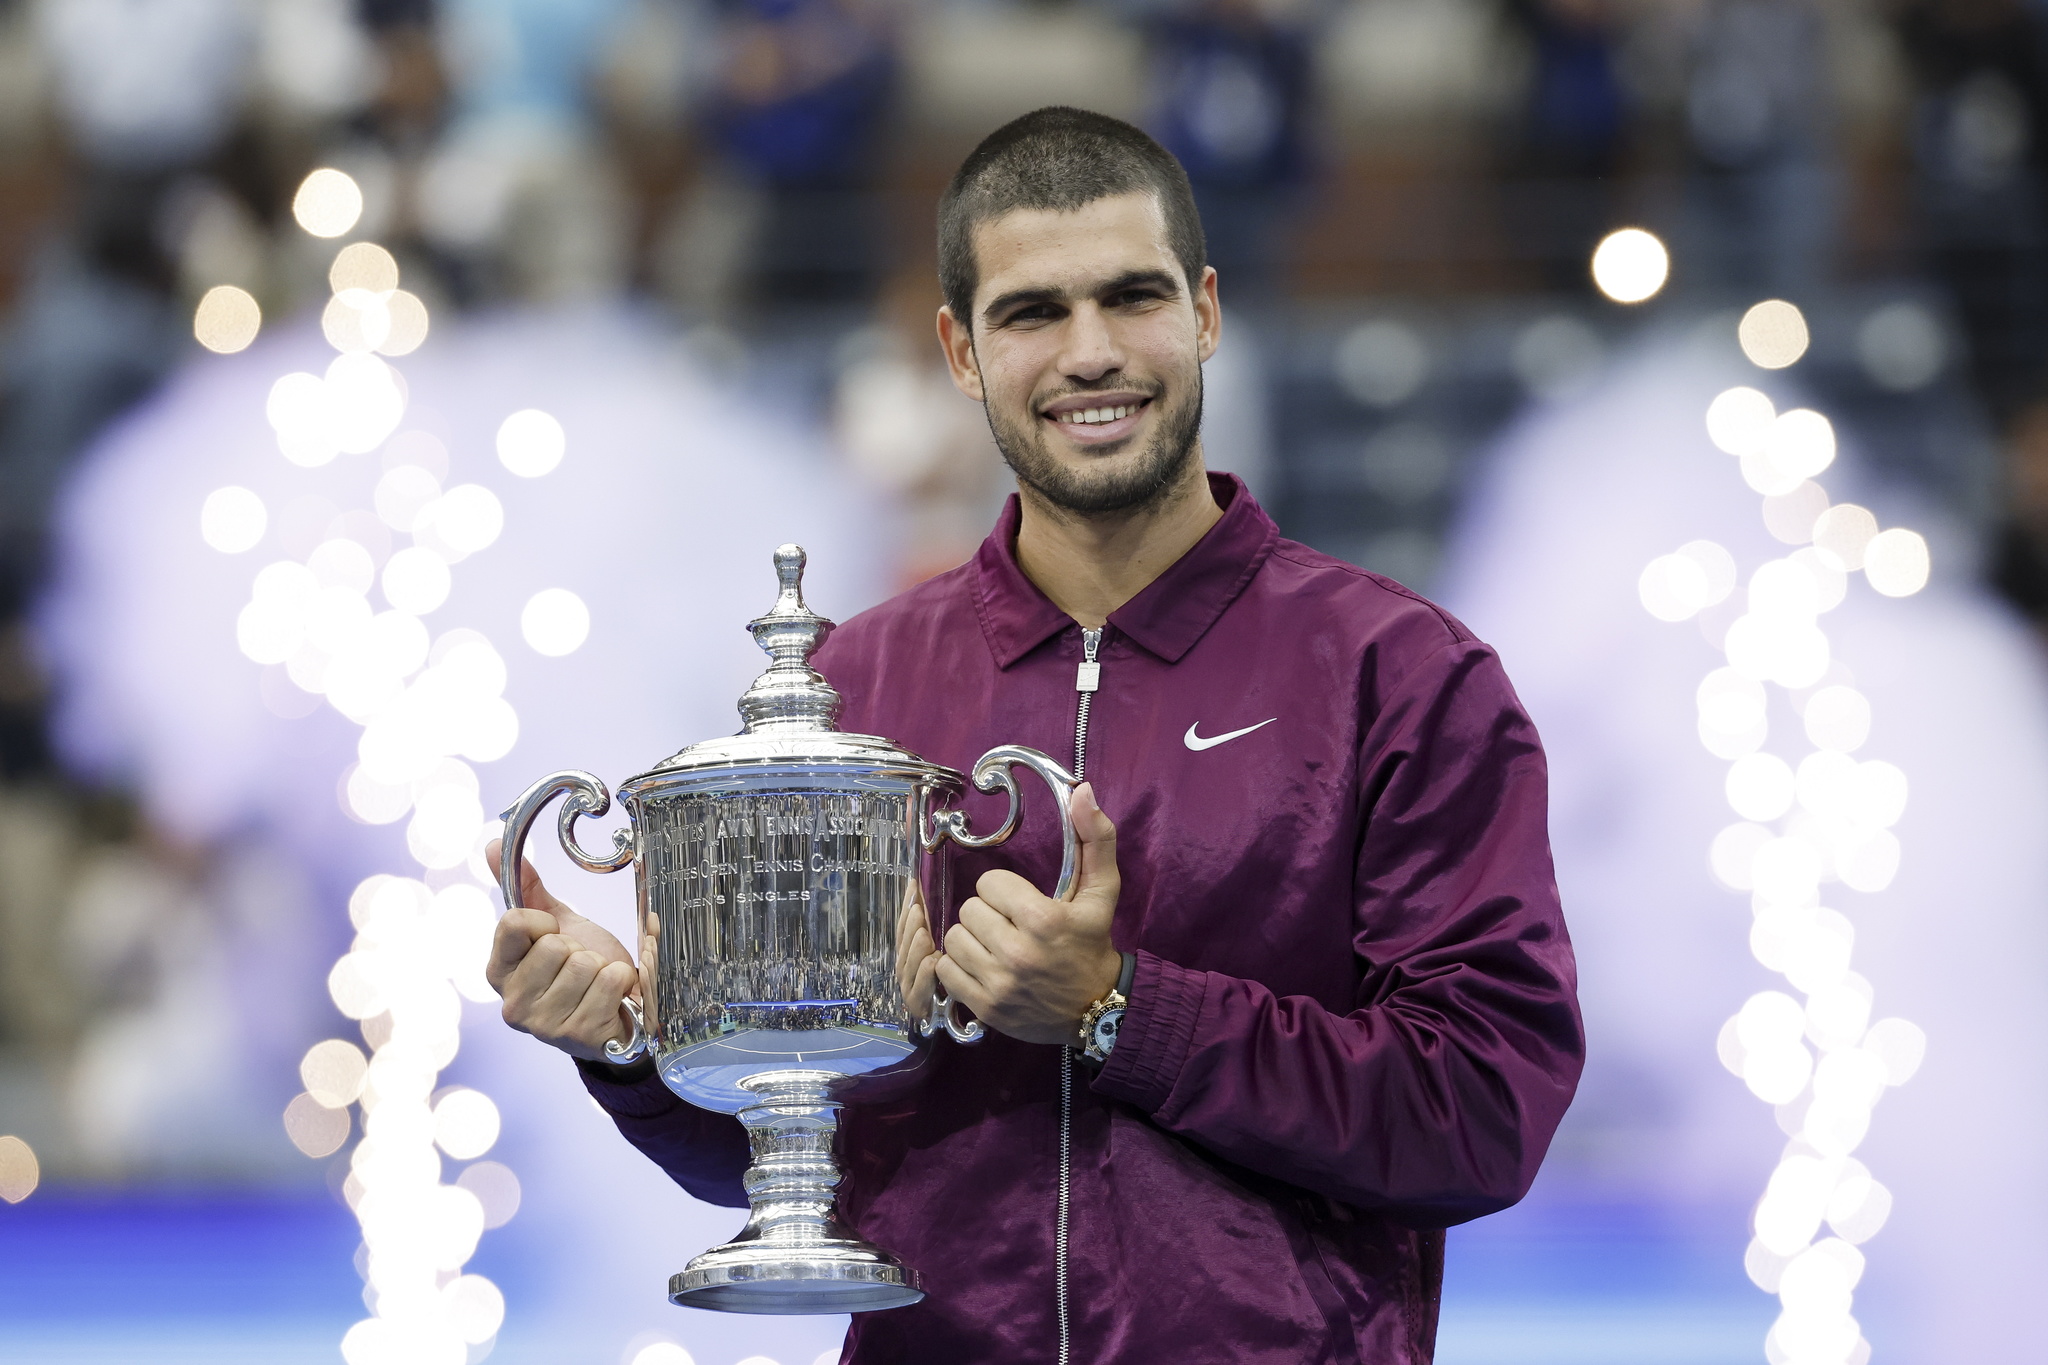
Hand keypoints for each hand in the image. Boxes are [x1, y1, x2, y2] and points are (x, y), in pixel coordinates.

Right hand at [485, 837, 638, 1061]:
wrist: (618, 1011)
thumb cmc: (581, 968)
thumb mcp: (556, 924)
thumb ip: (525, 887)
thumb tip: (493, 844)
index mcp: (499, 972)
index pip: (515, 922)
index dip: (544, 923)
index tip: (554, 936)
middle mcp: (513, 1004)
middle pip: (555, 945)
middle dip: (579, 949)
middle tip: (581, 967)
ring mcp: (544, 1025)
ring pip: (585, 964)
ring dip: (602, 967)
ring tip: (597, 983)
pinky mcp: (580, 1036)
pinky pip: (610, 982)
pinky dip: (621, 982)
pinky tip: (613, 997)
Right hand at [895, 880, 938, 1023]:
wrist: (948, 1020)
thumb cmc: (955, 978)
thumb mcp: (944, 946)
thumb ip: (936, 924)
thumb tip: (932, 890)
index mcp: (911, 951)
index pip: (906, 924)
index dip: (908, 904)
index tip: (915, 884)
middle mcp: (906, 968)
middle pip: (904, 943)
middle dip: (910, 924)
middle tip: (918, 907)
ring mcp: (909, 987)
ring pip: (908, 965)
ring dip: (915, 947)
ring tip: (923, 931)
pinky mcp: (917, 1007)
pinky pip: (918, 989)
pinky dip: (924, 975)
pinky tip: (933, 961)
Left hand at [936, 782, 1121, 1045]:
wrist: (1098, 1008)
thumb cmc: (1092, 944)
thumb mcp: (1102, 891)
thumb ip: (1096, 838)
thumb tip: (1083, 790)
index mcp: (1043, 919)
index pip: (989, 883)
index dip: (1003, 890)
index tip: (1020, 903)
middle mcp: (1018, 952)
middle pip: (968, 910)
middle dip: (986, 914)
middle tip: (1008, 925)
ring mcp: (1000, 983)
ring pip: (954, 939)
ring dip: (971, 939)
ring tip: (994, 945)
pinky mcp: (986, 1006)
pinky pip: (946, 971)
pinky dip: (959, 967)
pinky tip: (983, 966)